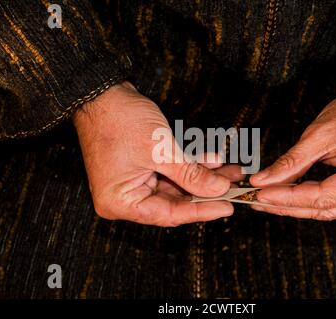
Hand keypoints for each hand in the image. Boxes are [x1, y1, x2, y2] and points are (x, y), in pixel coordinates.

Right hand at [74, 81, 242, 225]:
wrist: (101, 92)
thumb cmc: (119, 120)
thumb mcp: (160, 150)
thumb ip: (190, 174)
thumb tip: (218, 190)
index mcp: (120, 201)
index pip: (168, 215)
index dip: (201, 211)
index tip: (227, 207)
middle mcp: (125, 197)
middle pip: (174, 202)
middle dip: (206, 192)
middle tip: (234, 188)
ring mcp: (134, 182)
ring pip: (176, 186)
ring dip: (202, 177)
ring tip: (231, 172)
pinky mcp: (142, 168)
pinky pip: (171, 172)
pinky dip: (190, 166)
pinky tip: (213, 160)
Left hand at [250, 75, 335, 219]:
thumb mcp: (320, 134)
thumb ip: (291, 163)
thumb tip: (263, 181)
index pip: (321, 197)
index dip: (286, 198)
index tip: (259, 193)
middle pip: (324, 209)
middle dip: (286, 205)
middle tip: (256, 199)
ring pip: (328, 210)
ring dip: (295, 206)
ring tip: (266, 199)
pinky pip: (335, 203)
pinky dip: (309, 200)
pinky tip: (286, 196)